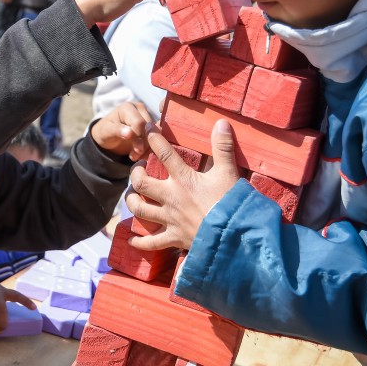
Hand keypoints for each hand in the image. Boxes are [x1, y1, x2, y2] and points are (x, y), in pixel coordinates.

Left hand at [90, 101, 154, 160]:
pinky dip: (150, 149)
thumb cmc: (105, 131)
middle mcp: (140, 109)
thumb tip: (130, 134)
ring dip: (147, 148)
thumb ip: (117, 131)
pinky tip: (142, 155)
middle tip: (134, 156)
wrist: (108, 136)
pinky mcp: (152, 126)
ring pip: (155, 134)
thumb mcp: (106, 131)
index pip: (139, 122)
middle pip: (149, 128)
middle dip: (144, 144)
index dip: (139, 137)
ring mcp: (148, 116)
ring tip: (135, 156)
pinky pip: (157, 138)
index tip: (136, 151)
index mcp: (128, 107)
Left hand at [126, 120, 239, 250]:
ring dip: (132, 201)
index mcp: (184, 179)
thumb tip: (221, 122)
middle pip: (141, 183)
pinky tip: (132, 240)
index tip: (147, 128)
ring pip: (140, 210)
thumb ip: (223, 147)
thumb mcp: (228, 172)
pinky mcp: (174, 238)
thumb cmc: (231, 203)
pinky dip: (140, 242)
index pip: (164, 154)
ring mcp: (170, 219)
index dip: (153, 138)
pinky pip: (151, 242)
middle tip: (138, 168)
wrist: (234, 236)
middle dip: (135, 174)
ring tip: (132, 194)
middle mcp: (171, 198)